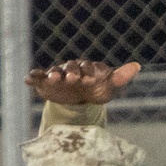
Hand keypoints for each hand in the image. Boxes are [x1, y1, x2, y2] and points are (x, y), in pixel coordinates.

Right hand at [26, 59, 140, 104]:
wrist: (80, 99)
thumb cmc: (97, 89)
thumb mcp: (109, 86)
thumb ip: (121, 77)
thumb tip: (137, 66)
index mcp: (86, 68)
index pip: (87, 67)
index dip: (88, 72)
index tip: (90, 79)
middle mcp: (70, 69)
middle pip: (69, 67)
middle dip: (70, 72)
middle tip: (72, 78)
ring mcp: (57, 75)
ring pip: (53, 72)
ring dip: (53, 74)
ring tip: (53, 78)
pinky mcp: (45, 84)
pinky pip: (37, 78)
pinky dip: (33, 77)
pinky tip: (27, 79)